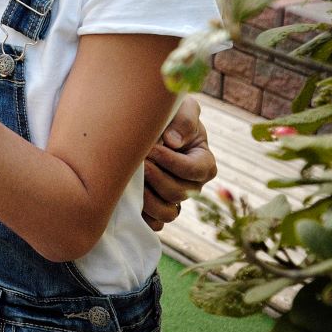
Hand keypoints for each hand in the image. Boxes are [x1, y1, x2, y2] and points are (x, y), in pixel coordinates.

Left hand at [142, 97, 217, 230]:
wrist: (142, 126)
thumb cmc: (168, 115)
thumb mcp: (183, 107)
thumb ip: (185, 119)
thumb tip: (173, 142)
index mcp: (203, 162)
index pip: (195, 171)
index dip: (173, 162)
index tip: (152, 148)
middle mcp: (192, 186)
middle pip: (179, 193)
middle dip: (155, 177)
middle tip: (138, 161)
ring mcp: (175, 200)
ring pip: (168, 213)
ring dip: (147, 198)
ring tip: (131, 179)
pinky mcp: (157, 210)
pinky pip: (154, 224)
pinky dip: (142, 215)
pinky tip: (128, 196)